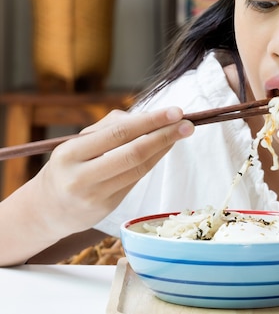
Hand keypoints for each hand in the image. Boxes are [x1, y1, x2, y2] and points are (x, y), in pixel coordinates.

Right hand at [35, 106, 193, 235]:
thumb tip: (149, 116)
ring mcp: (95, 196)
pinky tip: (164, 149)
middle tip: (188, 123)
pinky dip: (153, 162)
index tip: (175, 111)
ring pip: (138, 168)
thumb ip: (110, 127)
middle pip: (133, 153)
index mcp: (70, 153)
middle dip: (164, 135)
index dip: (150, 121)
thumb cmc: (69, 166)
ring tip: (181, 133)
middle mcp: (80, 176)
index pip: (118, 133)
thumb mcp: (77, 144)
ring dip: (164, 148)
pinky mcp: (107, 208)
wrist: (48, 209)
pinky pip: (136, 180)